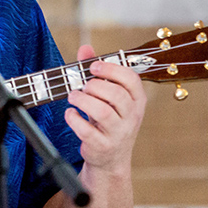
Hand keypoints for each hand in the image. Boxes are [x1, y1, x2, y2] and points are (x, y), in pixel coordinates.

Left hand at [64, 45, 146, 174]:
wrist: (110, 158)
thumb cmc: (109, 121)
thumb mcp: (107, 97)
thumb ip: (97, 72)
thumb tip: (85, 49)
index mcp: (137, 100)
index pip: (131, 80)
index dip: (111, 69)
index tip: (93, 67)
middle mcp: (131, 117)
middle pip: (116, 95)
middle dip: (95, 85)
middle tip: (82, 86)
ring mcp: (118, 133)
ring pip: (103, 112)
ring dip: (82, 100)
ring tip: (73, 96)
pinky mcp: (102, 146)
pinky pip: (87, 131)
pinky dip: (74, 119)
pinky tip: (70, 114)